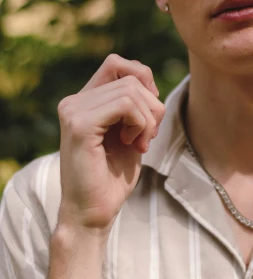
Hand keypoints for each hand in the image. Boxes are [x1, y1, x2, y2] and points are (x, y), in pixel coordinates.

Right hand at [57, 55, 164, 232]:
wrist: (93, 213)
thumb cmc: (112, 178)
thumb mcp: (129, 133)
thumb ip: (134, 106)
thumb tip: (149, 81)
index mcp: (83, 101)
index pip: (117, 64)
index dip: (143, 81)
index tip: (148, 115)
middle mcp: (74, 101)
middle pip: (131, 77)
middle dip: (152, 107)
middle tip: (147, 138)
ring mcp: (73, 111)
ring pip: (131, 90)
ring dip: (148, 119)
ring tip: (140, 144)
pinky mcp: (79, 125)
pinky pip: (125, 104)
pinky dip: (140, 123)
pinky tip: (133, 145)